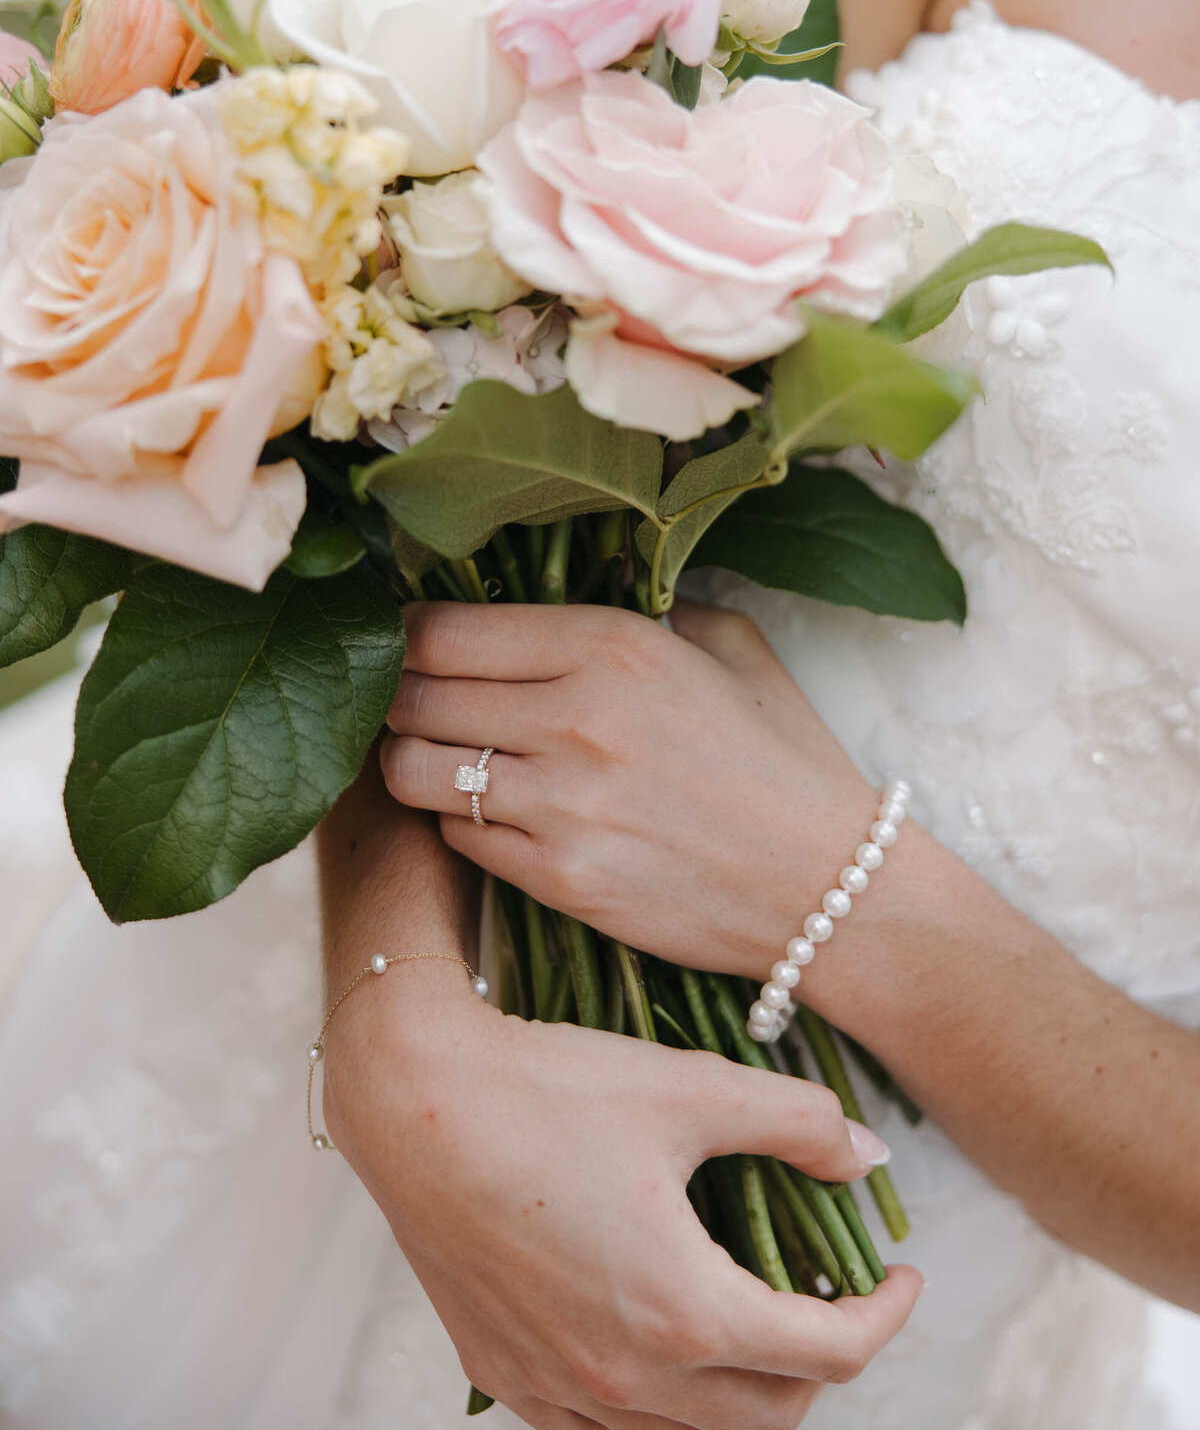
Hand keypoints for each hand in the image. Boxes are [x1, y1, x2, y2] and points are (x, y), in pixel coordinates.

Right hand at [323, 962, 921, 1429]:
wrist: (410, 1098)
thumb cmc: (550, 1087)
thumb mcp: (692, 1087)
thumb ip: (798, 1124)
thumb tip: (868, 1159)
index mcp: (686, 1314)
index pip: (830, 1355)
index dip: (884, 1315)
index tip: (901, 1275)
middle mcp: (623, 1378)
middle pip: (768, 1413)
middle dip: (820, 1360)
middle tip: (830, 1292)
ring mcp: (556, 1388)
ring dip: (740, 1387)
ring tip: (750, 1310)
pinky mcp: (503, 1374)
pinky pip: (605, 1425)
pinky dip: (657, 1399)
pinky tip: (656, 1332)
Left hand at [380, 599, 877, 978]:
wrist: (831, 888)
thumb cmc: (783, 763)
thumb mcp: (728, 648)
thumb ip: (651, 605)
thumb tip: (583, 585)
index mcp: (614, 645)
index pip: (445, 629)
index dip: (408, 635)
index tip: (410, 643)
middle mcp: (576, 717)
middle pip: (413, 695)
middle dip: (398, 697)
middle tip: (411, 701)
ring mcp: (561, 805)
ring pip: (413, 770)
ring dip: (414, 761)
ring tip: (443, 758)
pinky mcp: (557, 879)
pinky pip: (457, 837)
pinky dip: (461, 822)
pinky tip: (498, 813)